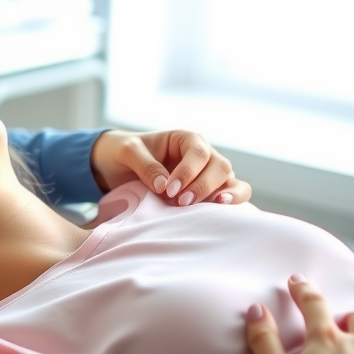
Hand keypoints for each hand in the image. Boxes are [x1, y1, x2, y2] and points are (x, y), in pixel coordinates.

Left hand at [90, 129, 250, 205]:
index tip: (169, 190)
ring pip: (232, 181)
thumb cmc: (126, 153)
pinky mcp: (210, 192)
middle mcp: (203, 155)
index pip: (198, 153)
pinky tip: (223, 214)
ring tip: (213, 209)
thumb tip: (164, 186)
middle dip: (203, 186)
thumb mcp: (128, 152)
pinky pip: (232, 196)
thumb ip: (146, 166)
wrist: (120, 165)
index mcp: (186, 139)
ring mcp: (209, 174)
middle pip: (220, 167)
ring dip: (225, 196)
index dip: (188, 172)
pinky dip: (233, 204)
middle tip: (181, 203)